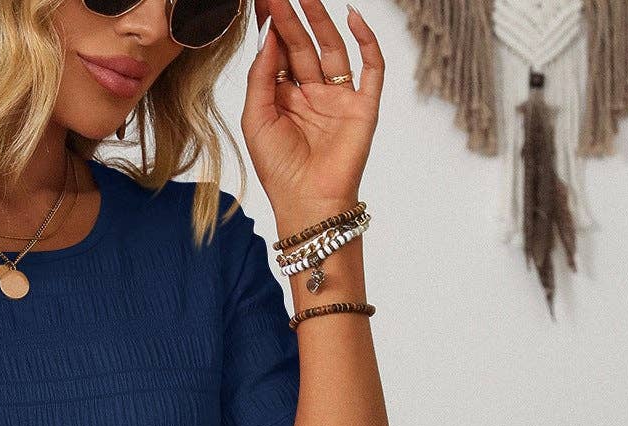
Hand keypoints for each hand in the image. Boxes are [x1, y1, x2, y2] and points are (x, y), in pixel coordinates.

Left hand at [242, 0, 383, 224]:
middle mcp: (312, 94)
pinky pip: (371, 67)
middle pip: (303, 45)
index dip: (272, 27)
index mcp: (285, 99)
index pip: (279, 53)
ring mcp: (339, 99)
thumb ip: (261, 76)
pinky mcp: (364, 106)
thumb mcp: (257, 118)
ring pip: (332, 48)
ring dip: (321, 21)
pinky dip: (366, 41)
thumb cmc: (278, 170)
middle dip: (291, 17)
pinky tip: (353, 18)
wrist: (307, 202)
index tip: (263, 2)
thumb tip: (269, 35)